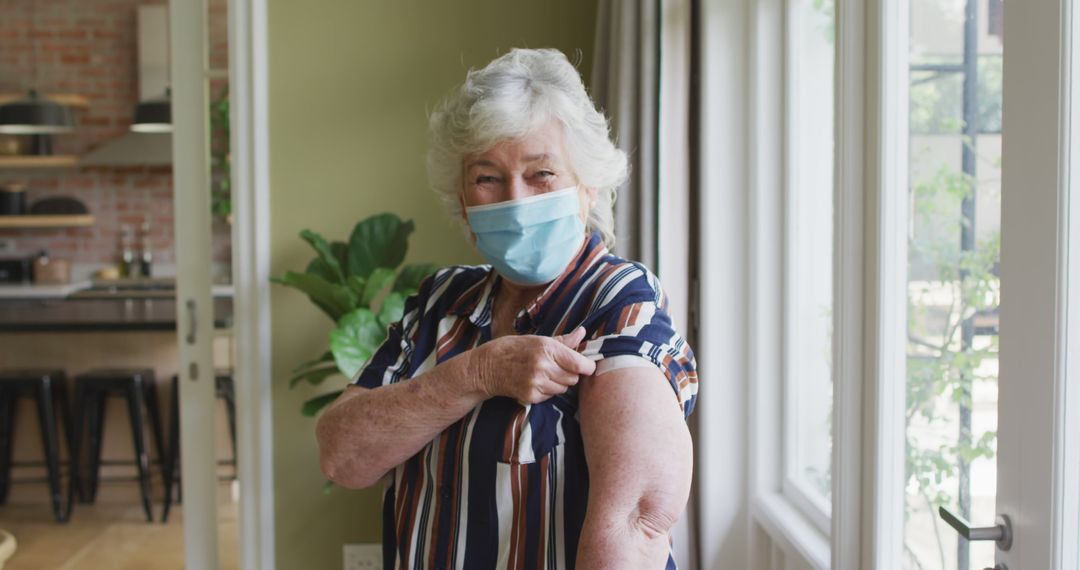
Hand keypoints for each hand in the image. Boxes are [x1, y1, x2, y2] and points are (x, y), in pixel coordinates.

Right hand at [471, 326, 595, 404]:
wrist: (487, 366)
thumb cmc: (514, 349)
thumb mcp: (538, 339)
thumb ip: (563, 340)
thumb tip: (582, 332)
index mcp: (547, 348)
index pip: (579, 364)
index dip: (587, 366)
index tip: (587, 366)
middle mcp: (542, 366)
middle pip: (574, 378)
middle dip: (570, 374)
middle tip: (558, 367)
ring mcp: (536, 383)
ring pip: (563, 389)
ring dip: (558, 383)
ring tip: (544, 374)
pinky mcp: (530, 396)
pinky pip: (550, 397)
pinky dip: (547, 391)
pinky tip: (535, 382)